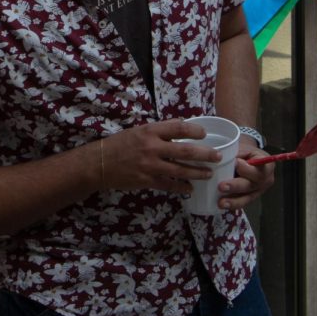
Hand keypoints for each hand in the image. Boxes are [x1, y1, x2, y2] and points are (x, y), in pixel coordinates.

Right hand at [102, 119, 219, 194]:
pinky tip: (189, 189)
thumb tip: (182, 126)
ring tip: (209, 173)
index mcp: (150, 131)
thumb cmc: (119, 144)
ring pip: (181, 170)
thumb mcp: (138, 131)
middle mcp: (152, 147)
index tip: (204, 135)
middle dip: (205, 154)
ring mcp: (150, 165)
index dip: (196, 131)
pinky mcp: (146, 180)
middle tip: (217, 156)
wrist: (99, 163)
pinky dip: (181, 187)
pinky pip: (169, 185)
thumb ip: (159, 130)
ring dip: (198, 172)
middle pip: (186, 151)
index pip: (180, 128)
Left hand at [218, 137, 275, 211]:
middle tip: (221, 186)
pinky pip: (242, 203)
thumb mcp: (244, 148)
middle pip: (251, 184)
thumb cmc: (245, 152)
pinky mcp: (250, 197)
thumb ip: (236, 153)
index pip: (260, 168)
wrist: (248, 158)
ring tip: (221, 203)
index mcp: (266, 164)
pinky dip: (232, 205)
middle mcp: (265, 179)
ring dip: (233, 201)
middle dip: (236, 186)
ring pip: (247, 197)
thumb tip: (222, 159)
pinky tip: (222, 206)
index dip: (248, 168)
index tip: (236, 163)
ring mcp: (258, 190)